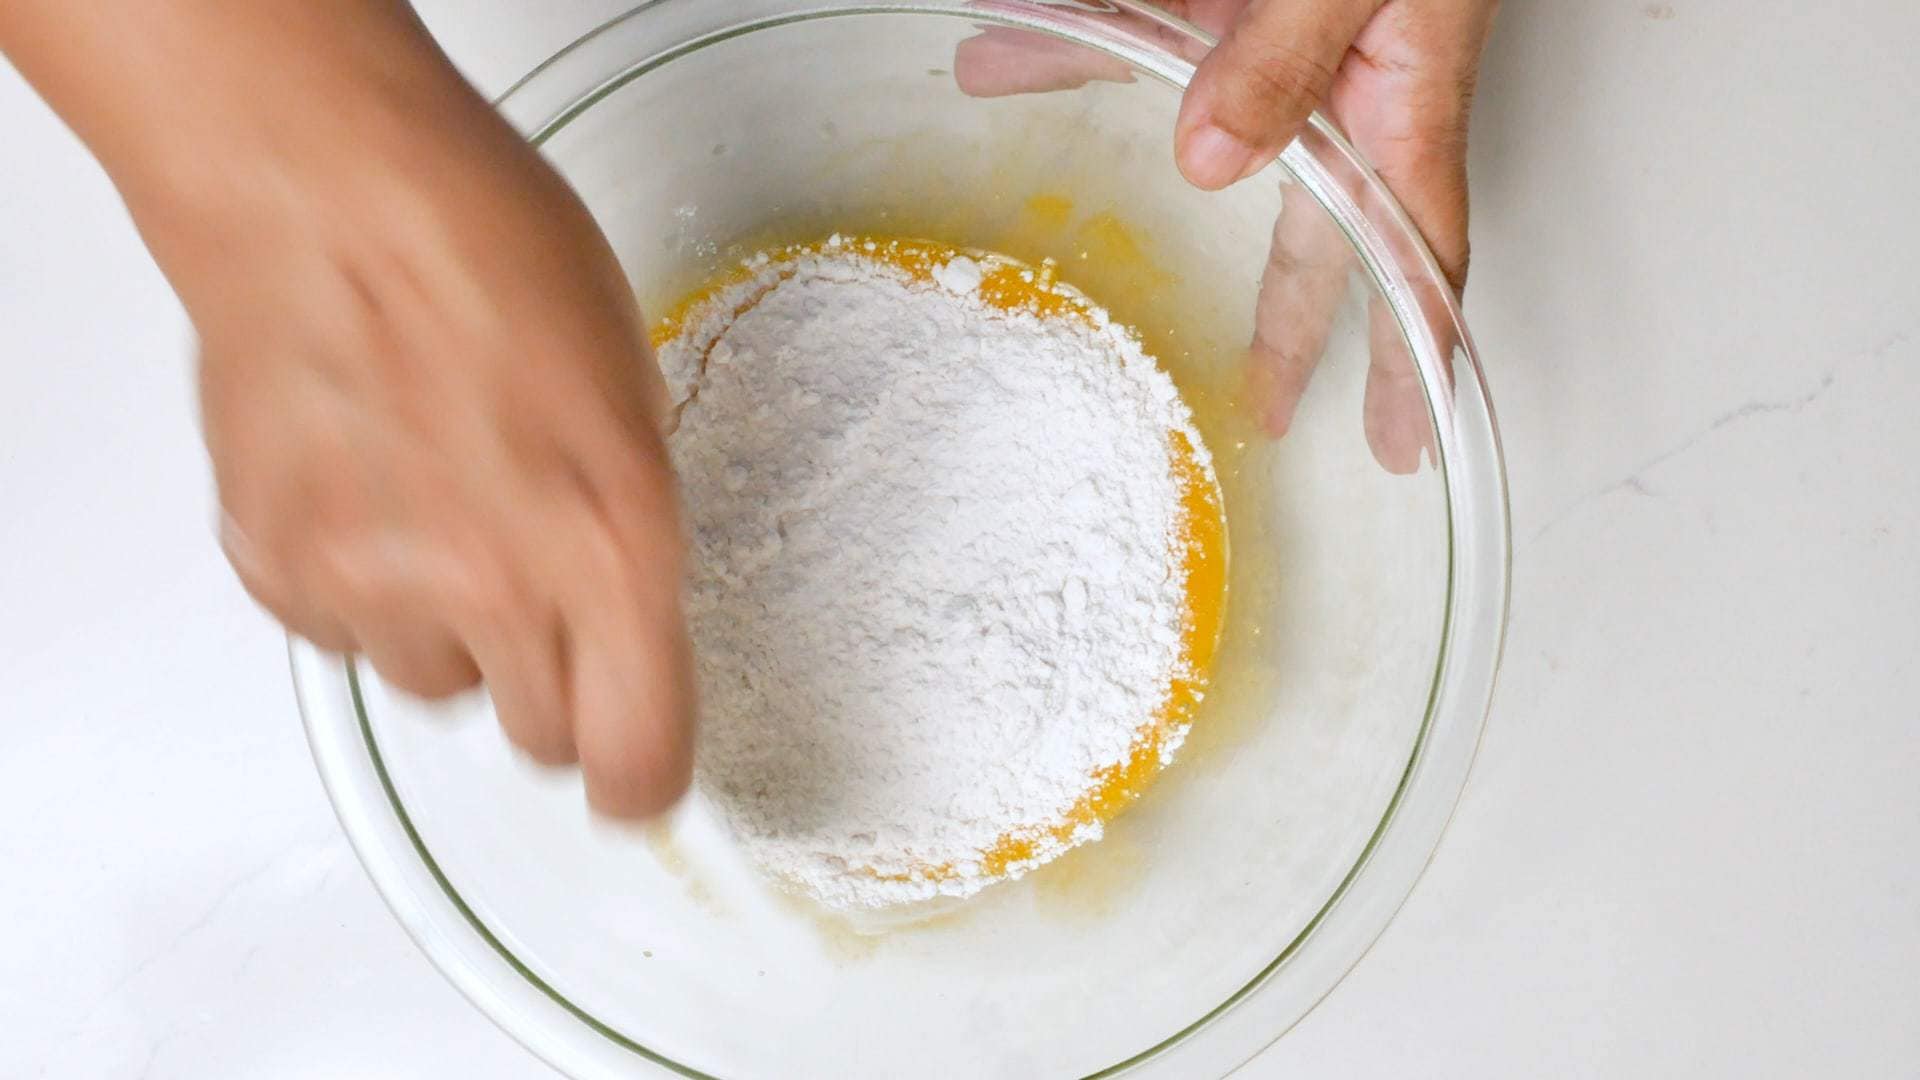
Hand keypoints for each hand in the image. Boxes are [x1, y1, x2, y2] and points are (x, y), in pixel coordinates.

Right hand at [23, 3, 696, 817]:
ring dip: (454, 630)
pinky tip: (374, 489)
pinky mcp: (278, 569)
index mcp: (613, 544)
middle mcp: (493, 586)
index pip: (635, 760)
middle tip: (545, 590)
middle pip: (541, 739)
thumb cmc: (484, 245)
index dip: (642, 776)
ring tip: (446, 507)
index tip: (639, 770)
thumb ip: (632, 524)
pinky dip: (362, 588)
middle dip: (557, 684)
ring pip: (436, 686)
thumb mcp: (631, 390)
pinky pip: (342, 635)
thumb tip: (629, 603)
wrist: (324, 185)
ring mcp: (372, 586)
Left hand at [956, 0, 1494, 470]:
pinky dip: (1087, 24)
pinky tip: (1009, 24)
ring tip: (1021, 95)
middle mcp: (1353, 69)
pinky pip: (1161, 17)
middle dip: (1291, 313)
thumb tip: (1214, 162)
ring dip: (1106, 94)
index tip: (1398, 436)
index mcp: (1404, 86)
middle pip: (1322, 218)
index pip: (1419, 252)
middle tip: (1269, 399)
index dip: (1412, 353)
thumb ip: (1286, 59)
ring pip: (1205, 94)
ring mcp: (1294, 22)